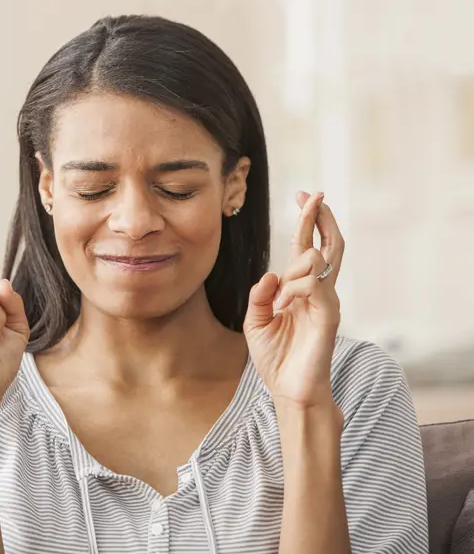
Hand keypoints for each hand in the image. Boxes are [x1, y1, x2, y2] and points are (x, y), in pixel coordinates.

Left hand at [243, 191, 344, 409]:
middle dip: (319, 216)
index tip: (302, 194)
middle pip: (326, 243)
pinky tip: (283, 303)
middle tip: (312, 194)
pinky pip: (314, 286)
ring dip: (295, 265)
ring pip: (321, 260)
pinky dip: (294, 288)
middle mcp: (317, 291)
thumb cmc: (276, 357)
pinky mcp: (329, 316)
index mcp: (299, 290)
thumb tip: (271, 273)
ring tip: (279, 299)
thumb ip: (260, 295)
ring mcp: (326, 302)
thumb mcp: (256, 321)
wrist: (288, 390)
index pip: (305, 247)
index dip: (306, 220)